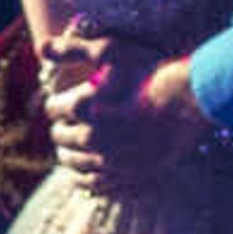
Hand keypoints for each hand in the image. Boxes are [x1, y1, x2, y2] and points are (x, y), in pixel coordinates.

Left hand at [40, 23, 211, 192]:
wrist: (192, 99)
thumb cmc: (151, 71)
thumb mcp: (110, 50)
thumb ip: (71, 50)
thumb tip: (40, 49)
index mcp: (81, 107)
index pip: (52, 109)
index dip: (55, 103)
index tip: (61, 101)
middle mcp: (92, 138)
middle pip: (61, 138)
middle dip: (60, 130)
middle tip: (64, 125)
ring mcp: (111, 160)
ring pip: (75, 164)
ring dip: (68, 155)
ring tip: (69, 150)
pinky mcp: (131, 175)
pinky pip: (97, 184)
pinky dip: (85, 179)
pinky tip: (84, 174)